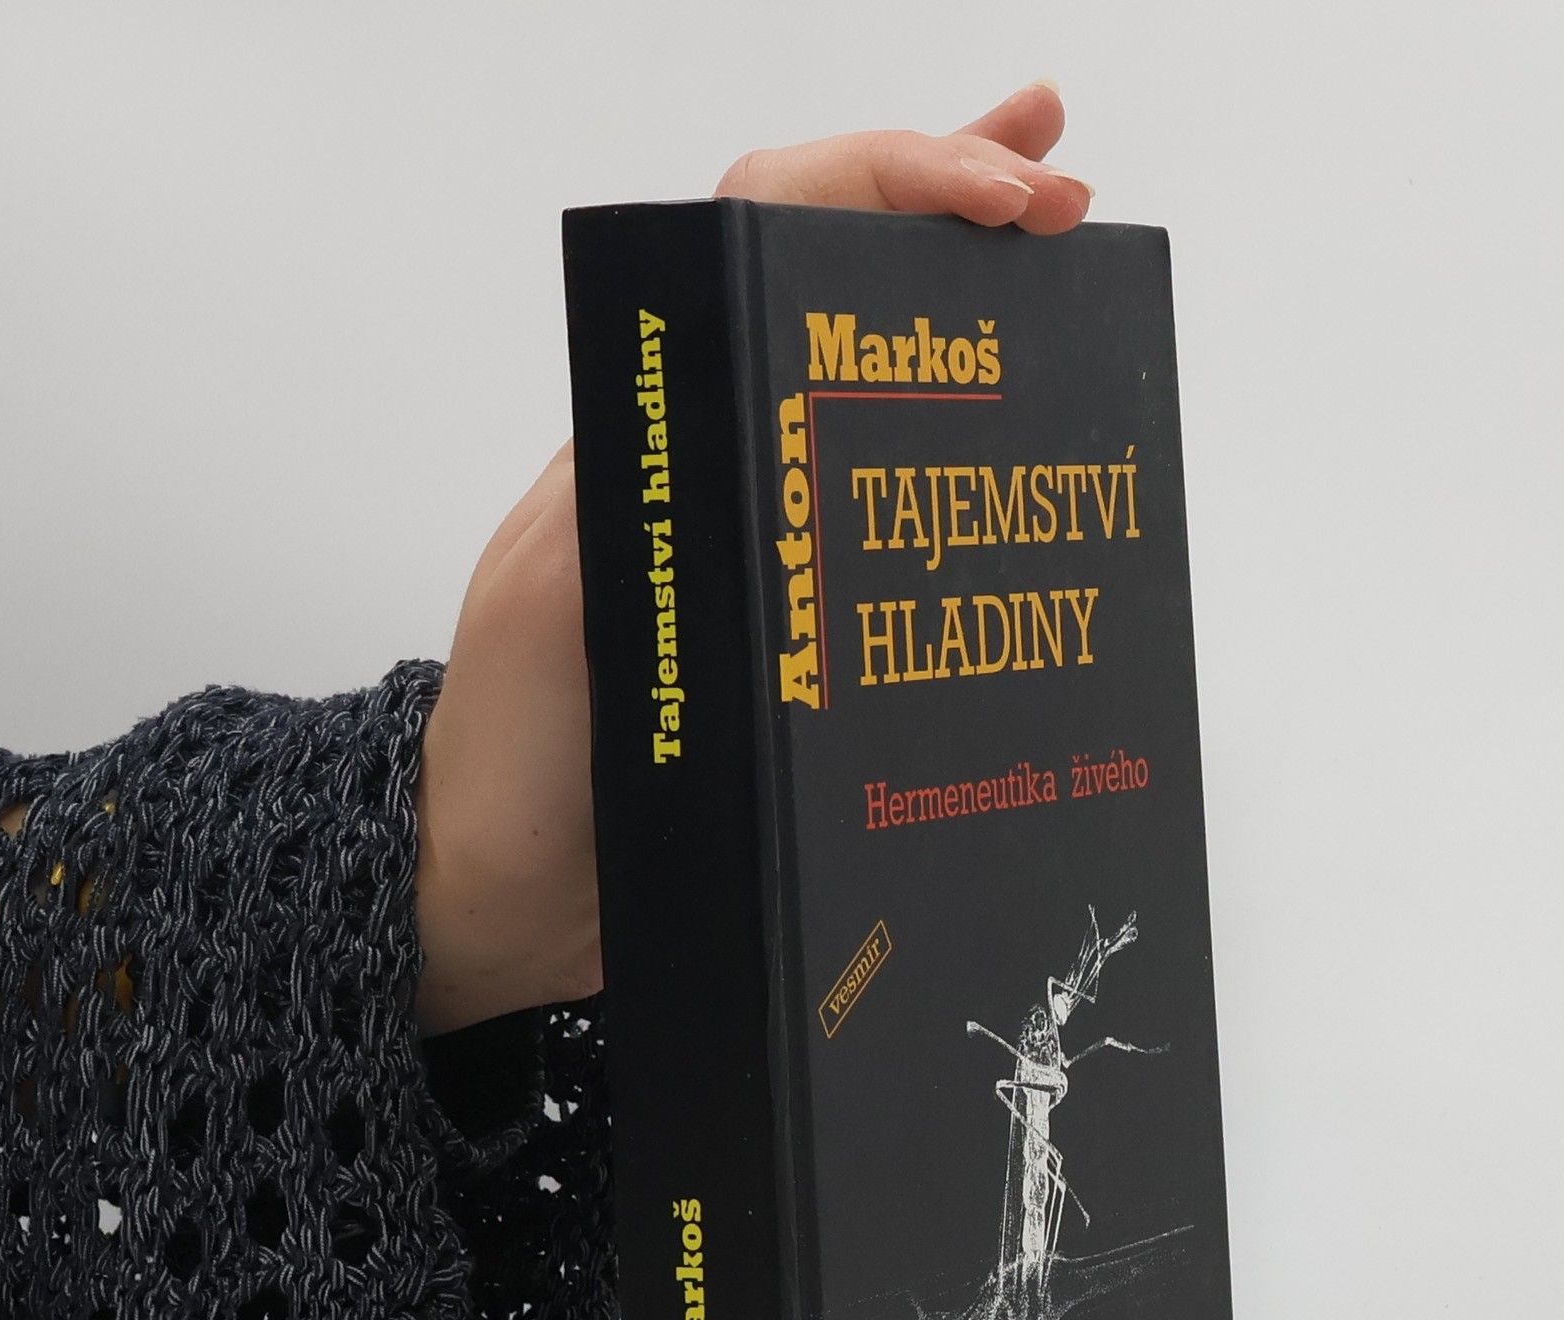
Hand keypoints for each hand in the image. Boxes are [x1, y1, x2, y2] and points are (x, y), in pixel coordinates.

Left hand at [413, 81, 1092, 1035]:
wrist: (500, 889)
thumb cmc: (513, 761)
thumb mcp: (559, 609)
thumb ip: (641, 504)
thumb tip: (757, 426)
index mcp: (659, 426)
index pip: (770, 234)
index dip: (891, 185)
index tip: (1000, 197)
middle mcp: (718, 458)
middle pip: (833, 281)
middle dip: (947, 204)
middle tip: (1055, 188)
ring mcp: (759, 536)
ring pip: (870, 384)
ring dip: (966, 308)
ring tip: (1062, 256)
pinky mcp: (788, 622)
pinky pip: (884, 513)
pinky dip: (962, 463)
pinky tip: (1028, 464)